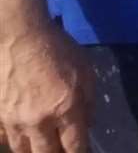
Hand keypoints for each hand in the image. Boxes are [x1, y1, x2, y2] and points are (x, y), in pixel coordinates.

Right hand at [0, 24, 92, 152]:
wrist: (18, 37)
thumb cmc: (57, 49)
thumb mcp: (85, 69)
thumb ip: (89, 100)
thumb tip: (88, 125)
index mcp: (65, 108)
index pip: (74, 146)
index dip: (79, 152)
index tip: (81, 152)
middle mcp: (38, 121)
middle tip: (61, 148)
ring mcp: (14, 122)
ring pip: (24, 151)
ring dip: (35, 149)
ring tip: (42, 144)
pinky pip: (4, 140)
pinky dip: (13, 140)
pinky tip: (20, 134)